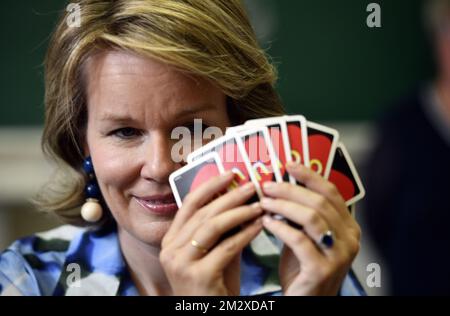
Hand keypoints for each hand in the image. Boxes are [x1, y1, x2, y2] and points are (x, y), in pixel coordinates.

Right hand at [160, 172, 262, 294]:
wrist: (208, 314)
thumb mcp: (214, 251)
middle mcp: (170, 249)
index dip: (209, 186)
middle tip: (252, 186)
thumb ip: (222, 228)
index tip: (229, 174)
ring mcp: (181, 263)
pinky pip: (227, 247)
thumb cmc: (214, 284)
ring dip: (239, 212)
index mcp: (171, 239)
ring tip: (259, 204)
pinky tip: (260, 226)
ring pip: (212, 226)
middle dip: (230, 196)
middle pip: (202, 212)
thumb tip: (243, 199)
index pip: (189, 204)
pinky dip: (246, 233)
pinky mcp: (198, 276)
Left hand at [260, 162, 360, 295]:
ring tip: (264, 202)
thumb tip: (280, 185)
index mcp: (348, 226)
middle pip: (319, 201)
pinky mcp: (322, 269)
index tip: (288, 164)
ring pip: (311, 217)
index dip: (309, 175)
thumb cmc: (302, 268)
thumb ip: (300, 214)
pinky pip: (299, 240)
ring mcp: (338, 255)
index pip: (331, 191)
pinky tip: (265, 222)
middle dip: (289, 189)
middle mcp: (349, 239)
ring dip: (283, 205)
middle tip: (267, 185)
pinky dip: (280, 227)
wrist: (306, 300)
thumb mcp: (305, 236)